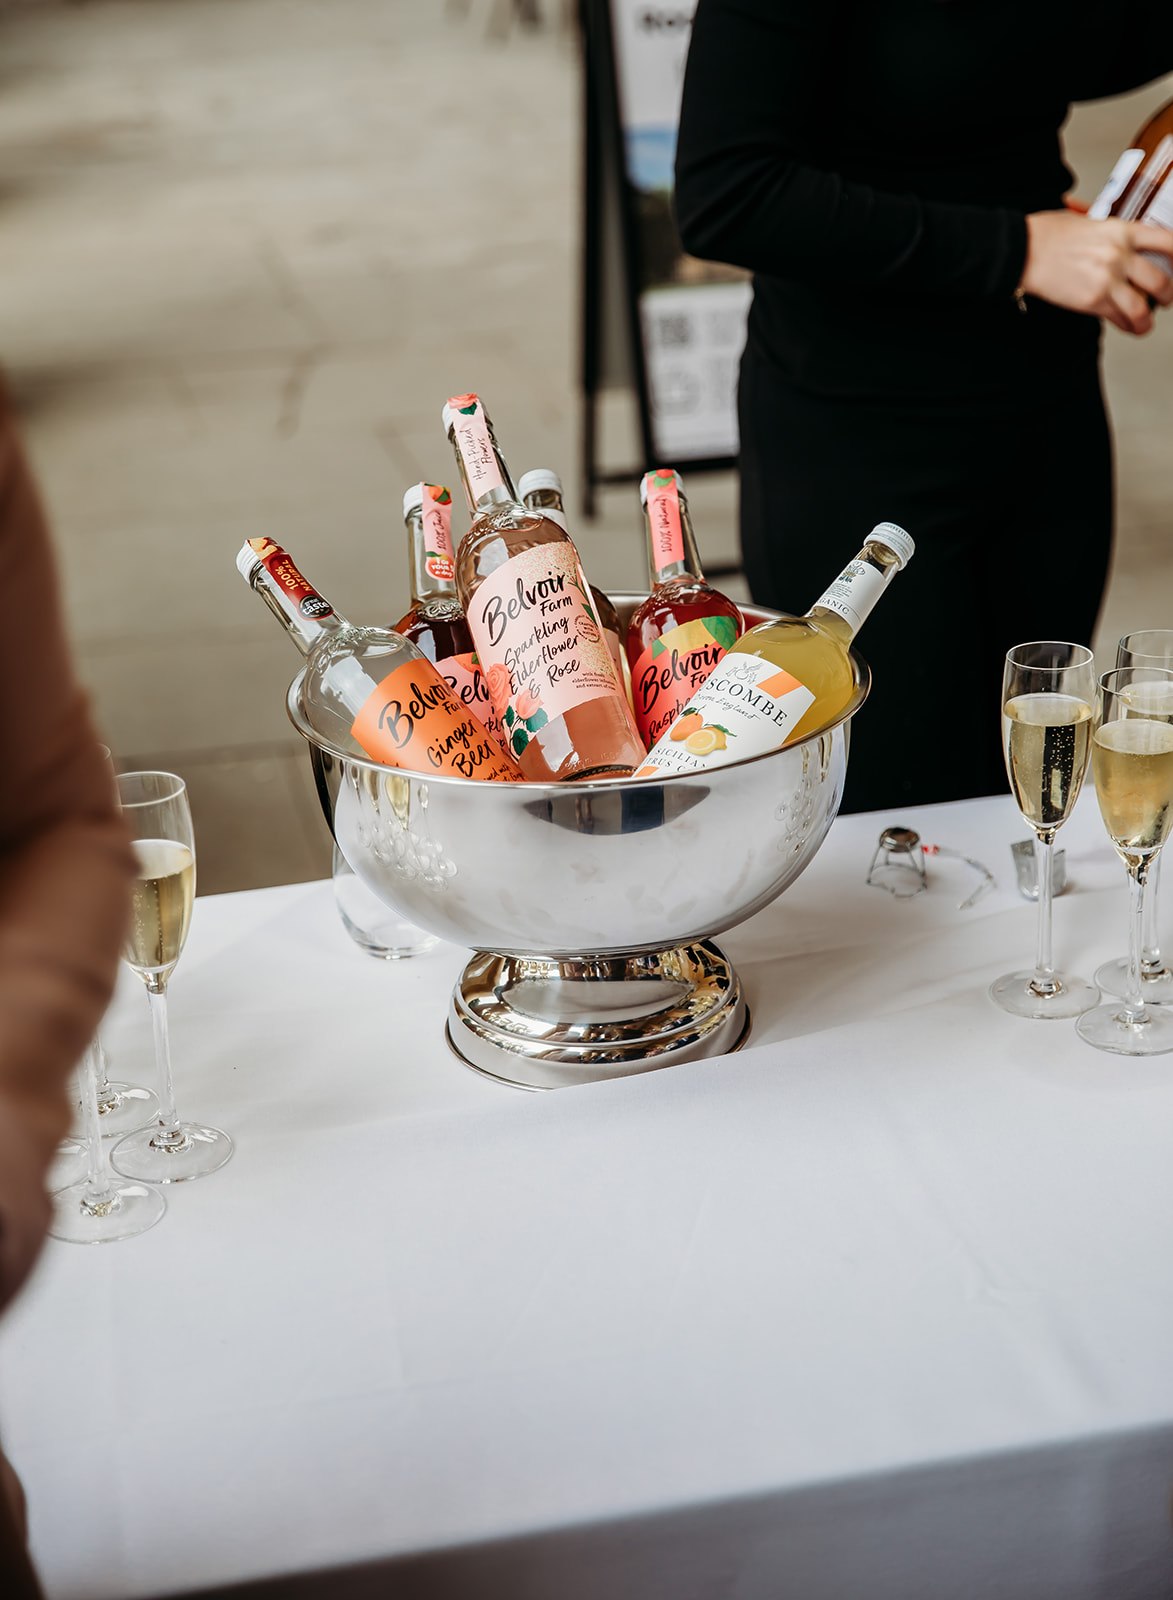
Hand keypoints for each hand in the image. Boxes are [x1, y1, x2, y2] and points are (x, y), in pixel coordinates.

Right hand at [1020, 210, 1172, 333]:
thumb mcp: (1089, 223)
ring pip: (1142, 307)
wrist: (1024, 251)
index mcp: (1122, 230)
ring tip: (1145, 322)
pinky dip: (1127, 325)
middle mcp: (1120, 254)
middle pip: (1161, 280)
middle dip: (1168, 295)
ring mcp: (1107, 279)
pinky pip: (1119, 318)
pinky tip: (1127, 325)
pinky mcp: (1092, 301)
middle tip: (1165, 300)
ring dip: (1147, 319)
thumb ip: (1111, 235)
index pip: (1167, 242)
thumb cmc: (1048, 235)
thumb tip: (1123, 244)